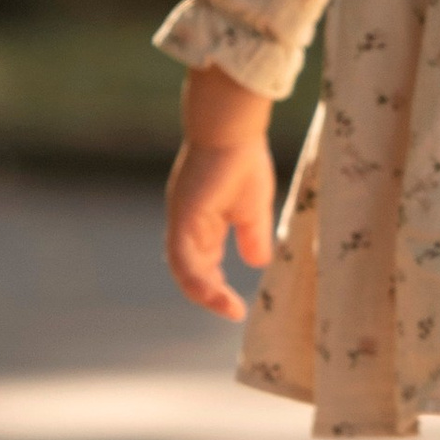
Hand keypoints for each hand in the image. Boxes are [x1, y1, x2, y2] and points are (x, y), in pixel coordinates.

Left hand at [164, 66, 277, 319]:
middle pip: (190, 272)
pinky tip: (215, 292)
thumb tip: (257, 264)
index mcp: (202, 223)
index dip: (216, 288)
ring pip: (184, 269)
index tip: (238, 308)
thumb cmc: (243, 159)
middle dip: (210, 295)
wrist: (233, 129)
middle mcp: (187, 225)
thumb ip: (253, 237)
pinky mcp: (182, 216)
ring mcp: (181, 221)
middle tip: (234, 311)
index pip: (203, 264)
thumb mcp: (254, 209)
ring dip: (204, 292)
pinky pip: (182, 256)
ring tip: (227, 307)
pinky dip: (196, 278)